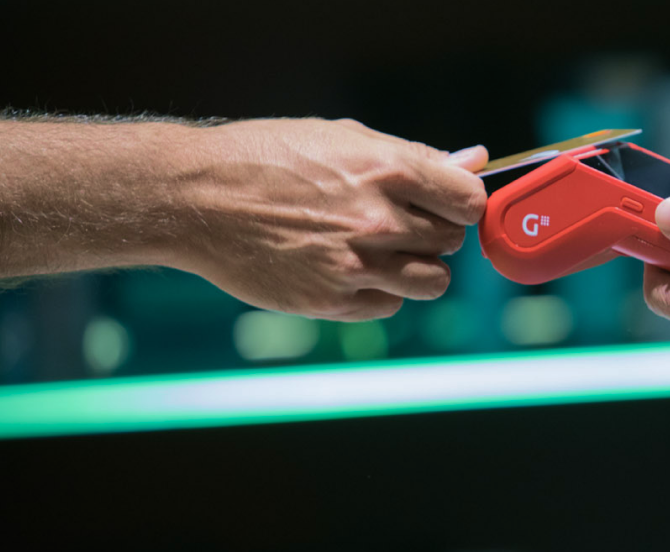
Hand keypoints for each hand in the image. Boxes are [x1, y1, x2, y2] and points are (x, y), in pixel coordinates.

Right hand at [173, 118, 487, 320]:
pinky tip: (350, 269)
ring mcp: (355, 265)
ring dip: (419, 268)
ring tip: (383, 251)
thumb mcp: (344, 137)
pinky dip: (380, 292)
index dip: (463, 203)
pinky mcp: (331, 301)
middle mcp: (377, 220)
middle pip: (452, 241)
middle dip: (434, 232)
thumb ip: (415, 155)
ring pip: (433, 282)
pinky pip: (389, 306)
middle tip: (398, 221)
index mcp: (386, 169)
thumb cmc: (268, 157)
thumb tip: (474, 160)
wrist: (195, 198)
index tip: (449, 204)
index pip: (469, 201)